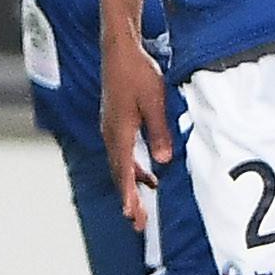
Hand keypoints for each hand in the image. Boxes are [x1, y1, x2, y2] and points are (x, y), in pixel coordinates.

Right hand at [100, 29, 172, 230]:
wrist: (119, 51)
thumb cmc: (138, 73)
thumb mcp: (155, 102)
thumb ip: (159, 131)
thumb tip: (163, 161)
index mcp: (119, 131)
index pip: (123, 169)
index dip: (128, 193)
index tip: (133, 213)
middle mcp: (111, 133)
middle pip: (119, 173)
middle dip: (129, 198)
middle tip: (139, 223)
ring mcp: (112, 129)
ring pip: (120, 166)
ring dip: (130, 187)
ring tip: (141, 208)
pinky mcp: (116, 124)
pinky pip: (123, 154)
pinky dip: (133, 170)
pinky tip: (148, 176)